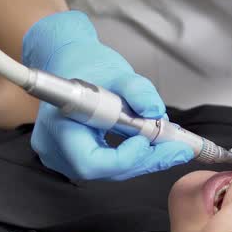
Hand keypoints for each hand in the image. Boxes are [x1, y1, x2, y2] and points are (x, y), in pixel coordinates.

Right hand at [23, 11, 193, 179]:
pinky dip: (130, 157)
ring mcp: (62, 156)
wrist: (68, 60)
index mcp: (59, 126)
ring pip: (108, 171)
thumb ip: (137, 90)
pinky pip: (105, 165)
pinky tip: (151, 146)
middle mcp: (55, 148)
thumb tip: (155, 112)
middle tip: (176, 150)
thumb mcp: (117, 71)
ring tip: (168, 147)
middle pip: (104, 170)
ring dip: (140, 160)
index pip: (92, 162)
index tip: (147, 139)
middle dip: (144, 160)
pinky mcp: (74, 157)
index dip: (124, 157)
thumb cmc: (85, 65)